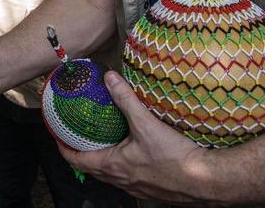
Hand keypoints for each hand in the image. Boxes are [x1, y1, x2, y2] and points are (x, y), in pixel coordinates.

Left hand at [55, 70, 212, 202]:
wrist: (208, 182)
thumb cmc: (176, 159)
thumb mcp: (146, 124)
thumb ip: (126, 100)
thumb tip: (109, 78)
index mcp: (113, 166)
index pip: (76, 160)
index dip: (62, 147)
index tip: (56, 135)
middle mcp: (121, 180)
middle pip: (91, 168)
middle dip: (80, 151)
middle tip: (76, 134)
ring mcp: (136, 187)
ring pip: (110, 173)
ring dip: (101, 158)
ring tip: (101, 139)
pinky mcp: (152, 188)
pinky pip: (128, 176)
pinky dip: (121, 164)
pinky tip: (131, 151)